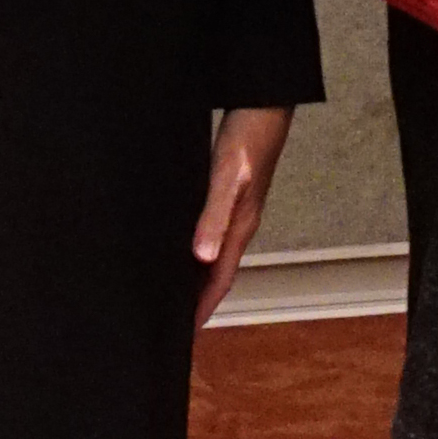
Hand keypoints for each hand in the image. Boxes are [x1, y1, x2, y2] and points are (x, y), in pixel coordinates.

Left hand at [193, 106, 293, 327]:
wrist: (263, 107)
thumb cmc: (247, 140)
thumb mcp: (227, 179)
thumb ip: (213, 217)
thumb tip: (201, 257)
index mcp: (240, 228)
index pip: (219, 280)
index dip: (203, 306)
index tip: (186, 332)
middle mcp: (240, 225)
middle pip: (217, 273)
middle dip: (199, 298)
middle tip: (175, 320)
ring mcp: (237, 211)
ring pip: (214, 255)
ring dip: (197, 275)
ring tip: (175, 290)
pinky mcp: (231, 196)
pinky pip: (211, 233)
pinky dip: (198, 248)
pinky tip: (183, 245)